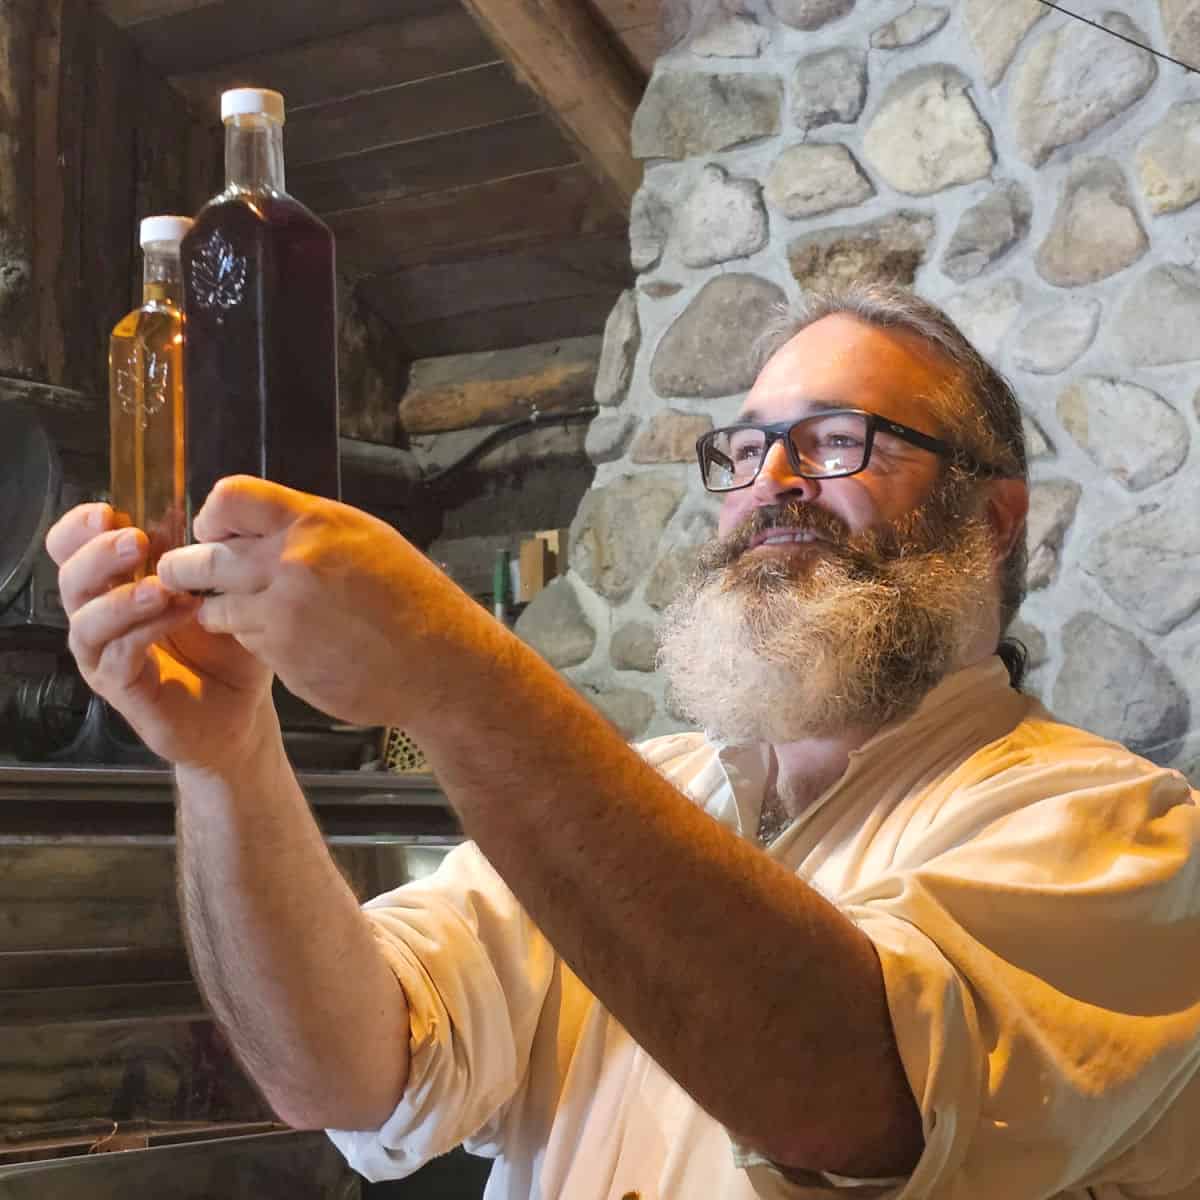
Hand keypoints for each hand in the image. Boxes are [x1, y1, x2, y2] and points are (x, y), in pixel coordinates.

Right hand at [46, 503, 275, 770]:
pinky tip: (179, 615)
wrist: (243, 711)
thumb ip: (205, 558)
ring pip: (86, 621)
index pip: (73, 549)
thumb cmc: (228, 648)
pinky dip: (145, 632)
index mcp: (116, 585)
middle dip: (97, 554)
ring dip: (121, 598)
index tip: (111, 510)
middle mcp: (102, 619)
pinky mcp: (122, 689)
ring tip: (161, 587)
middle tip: (136, 542)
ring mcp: (106, 656)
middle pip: (71, 578)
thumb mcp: (224, 593)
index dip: (80, 527)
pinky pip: (118, 657)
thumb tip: (204, 514)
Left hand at [155, 477, 490, 728]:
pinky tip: (288, 639)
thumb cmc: (412, 599)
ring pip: (216, 608)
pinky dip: (256, 639)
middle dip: (185, 568)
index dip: (212, 517)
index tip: (215, 532)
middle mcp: (292, 565)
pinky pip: (247, 641)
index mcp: (316, 525)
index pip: (229, 499)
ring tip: (242, 612)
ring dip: (221, 610)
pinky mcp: (283, 658)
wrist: (441, 663)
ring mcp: (284, 615)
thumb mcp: (366, 539)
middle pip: (203, 559)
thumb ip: (309, 530)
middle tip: (185, 574)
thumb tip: (258, 527)